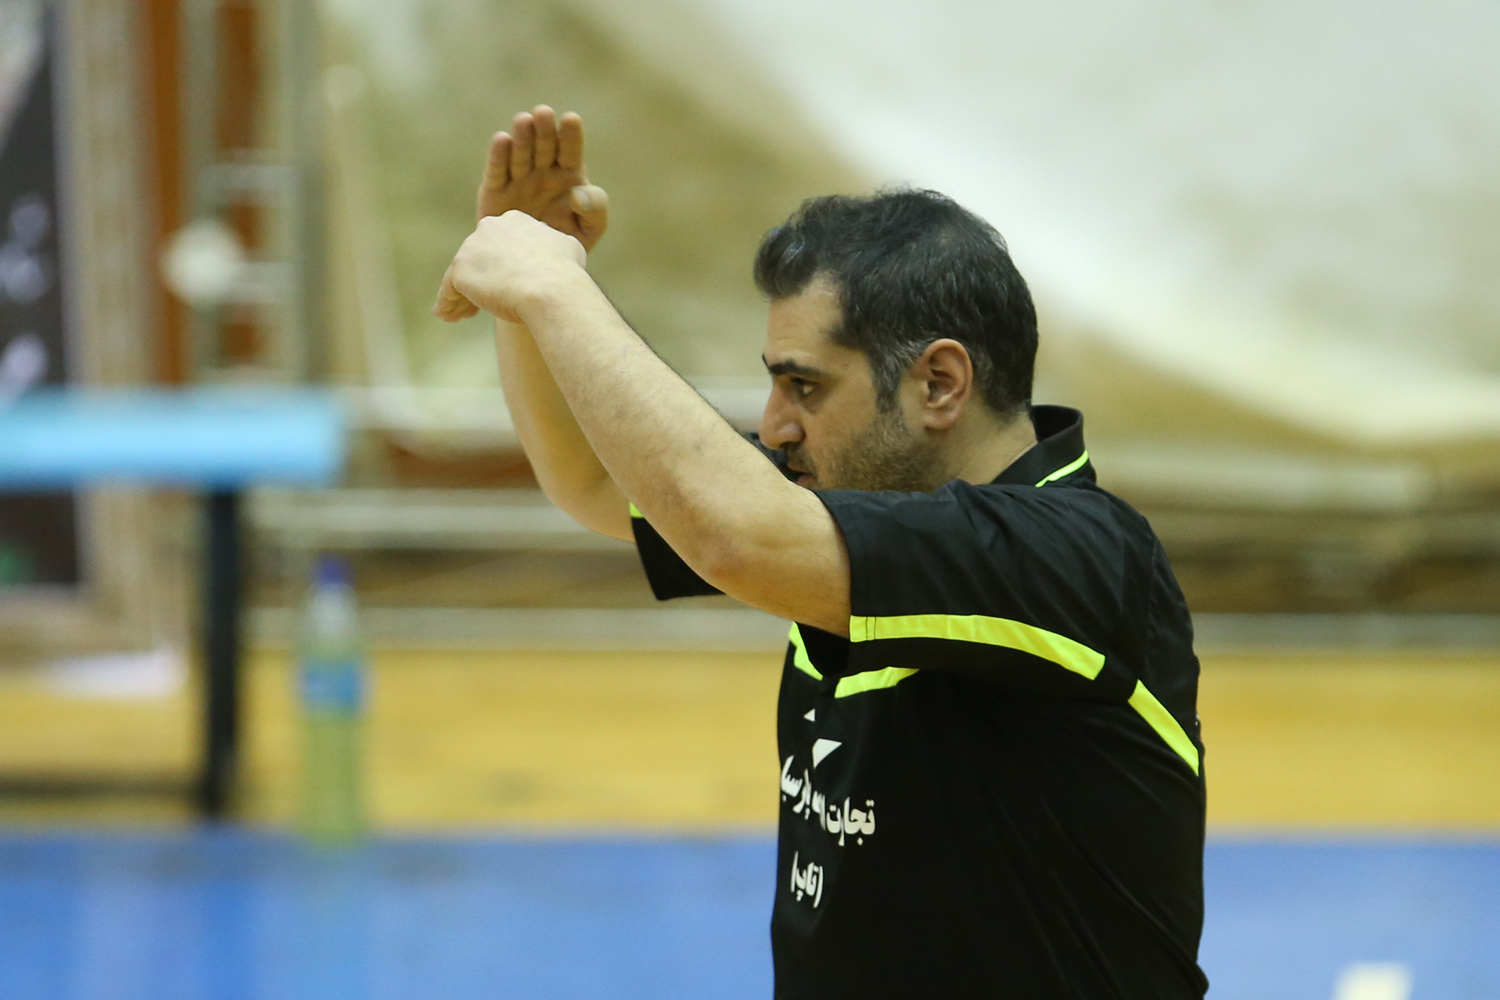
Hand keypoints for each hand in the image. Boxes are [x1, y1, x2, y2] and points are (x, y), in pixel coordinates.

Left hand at [433, 210, 588, 323]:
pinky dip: (447, 303)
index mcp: (515, 220)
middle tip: (481, 301)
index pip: (500, 242)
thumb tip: (557, 251)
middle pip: (478, 257)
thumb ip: (554, 246)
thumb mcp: (568, 249)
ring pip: (463, 274)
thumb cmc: (566, 274)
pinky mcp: (459, 270)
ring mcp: (472, 247)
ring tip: (460, 315)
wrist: (551, 290)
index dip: (500, 264)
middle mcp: (490, 227)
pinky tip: (447, 316)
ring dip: (461, 294)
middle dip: (480, 278)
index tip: (503, 282)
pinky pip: (449, 290)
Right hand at [477, 105, 608, 251]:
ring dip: (523, 137)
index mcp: (568, 176)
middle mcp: (542, 172)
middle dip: (545, 130)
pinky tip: (502, 140)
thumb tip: (579, 194)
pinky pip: (497, 171)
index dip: (570, 136)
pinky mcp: (495, 191)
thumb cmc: (566, 244)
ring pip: (521, 154)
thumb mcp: (590, 230)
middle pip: (544, 146)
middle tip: (544, 113)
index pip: (570, 151)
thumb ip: (595, 209)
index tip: (571, 120)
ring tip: (524, 120)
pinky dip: (498, 156)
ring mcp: (518, 180)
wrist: (533, 267)